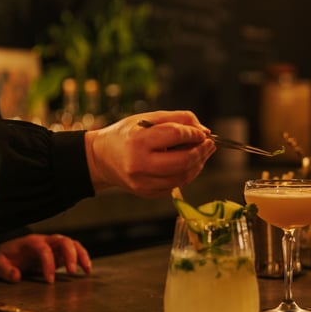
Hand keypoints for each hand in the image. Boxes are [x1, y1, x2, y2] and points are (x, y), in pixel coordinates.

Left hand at [0, 234, 91, 282]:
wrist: (12, 250)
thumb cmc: (7, 257)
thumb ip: (5, 270)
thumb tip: (16, 276)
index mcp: (31, 242)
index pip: (44, 250)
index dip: (48, 264)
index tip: (49, 280)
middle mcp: (47, 240)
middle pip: (64, 241)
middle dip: (70, 256)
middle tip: (71, 272)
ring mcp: (56, 245)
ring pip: (73, 244)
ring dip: (81, 255)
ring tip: (87, 270)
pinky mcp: (61, 251)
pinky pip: (76, 250)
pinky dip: (83, 258)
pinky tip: (87, 270)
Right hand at [85, 110, 215, 196]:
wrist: (101, 158)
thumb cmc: (126, 135)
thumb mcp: (147, 118)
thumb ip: (177, 120)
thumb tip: (204, 131)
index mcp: (138, 141)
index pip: (175, 135)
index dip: (193, 133)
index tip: (202, 132)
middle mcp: (139, 164)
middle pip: (182, 161)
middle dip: (201, 152)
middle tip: (210, 144)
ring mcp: (142, 182)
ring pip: (182, 177)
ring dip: (198, 164)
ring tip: (203, 152)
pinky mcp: (145, 193)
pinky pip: (175, 186)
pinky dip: (187, 174)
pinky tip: (191, 164)